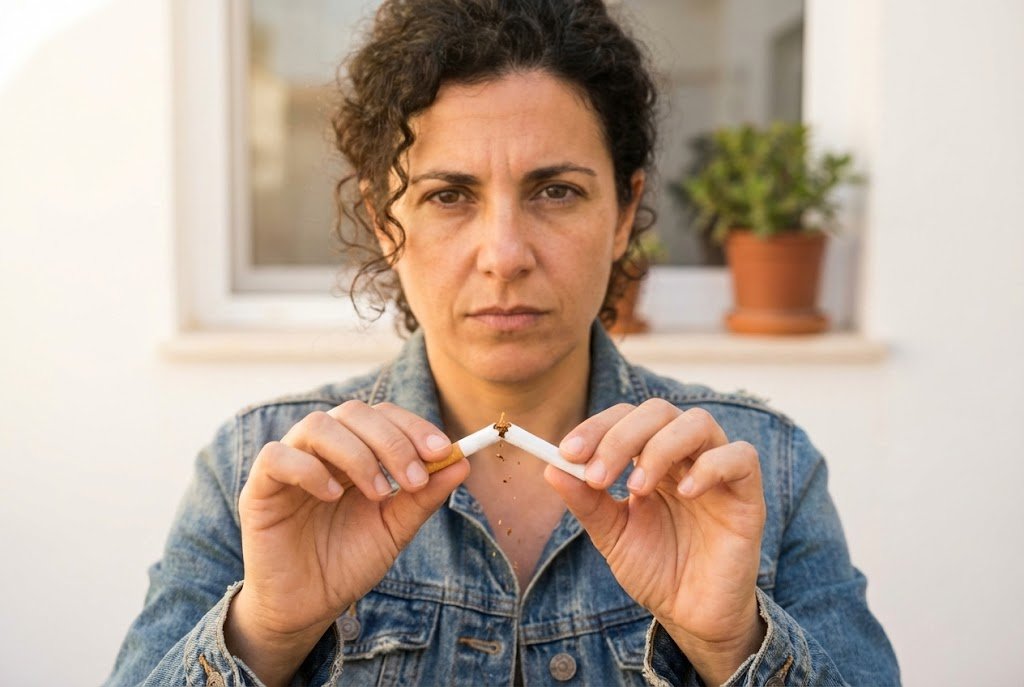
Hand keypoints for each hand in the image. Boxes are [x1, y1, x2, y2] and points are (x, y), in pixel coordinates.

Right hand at [225, 401, 467, 685]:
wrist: (307, 608)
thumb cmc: (347, 563)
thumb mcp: (394, 529)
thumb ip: (423, 496)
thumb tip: (462, 462)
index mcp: (355, 453)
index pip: (383, 416)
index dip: (413, 426)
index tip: (443, 450)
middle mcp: (323, 451)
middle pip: (353, 413)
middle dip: (391, 440)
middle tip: (413, 479)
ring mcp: (289, 465)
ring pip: (317, 425)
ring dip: (356, 453)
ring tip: (377, 492)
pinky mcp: (259, 488)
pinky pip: (276, 456)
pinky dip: (309, 469)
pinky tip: (332, 495)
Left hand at [545, 401, 766, 684]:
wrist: (691, 616)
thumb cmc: (655, 570)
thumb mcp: (612, 535)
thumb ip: (586, 501)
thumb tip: (551, 468)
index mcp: (651, 458)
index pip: (626, 418)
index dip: (597, 427)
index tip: (567, 453)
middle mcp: (685, 456)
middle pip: (658, 411)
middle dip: (621, 436)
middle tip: (597, 474)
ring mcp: (717, 472)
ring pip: (698, 422)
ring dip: (660, 447)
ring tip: (637, 488)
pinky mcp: (747, 495)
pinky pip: (741, 457)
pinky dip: (711, 466)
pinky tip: (687, 493)